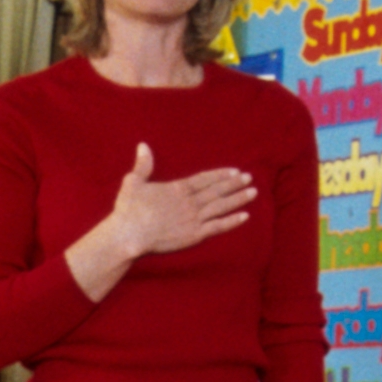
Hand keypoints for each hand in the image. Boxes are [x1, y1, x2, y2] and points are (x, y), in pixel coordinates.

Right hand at [101, 143, 255, 263]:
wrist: (129, 235)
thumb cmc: (128, 210)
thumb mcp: (133, 182)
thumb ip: (143, 165)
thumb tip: (143, 146)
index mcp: (178, 188)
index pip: (205, 179)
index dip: (221, 175)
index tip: (235, 171)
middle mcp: (190, 202)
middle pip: (217, 191)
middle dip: (235, 184)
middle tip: (250, 178)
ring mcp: (194, 218)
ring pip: (222, 206)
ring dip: (238, 199)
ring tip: (253, 193)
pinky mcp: (194, 235)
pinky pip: (218, 227)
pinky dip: (232, 221)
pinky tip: (245, 216)